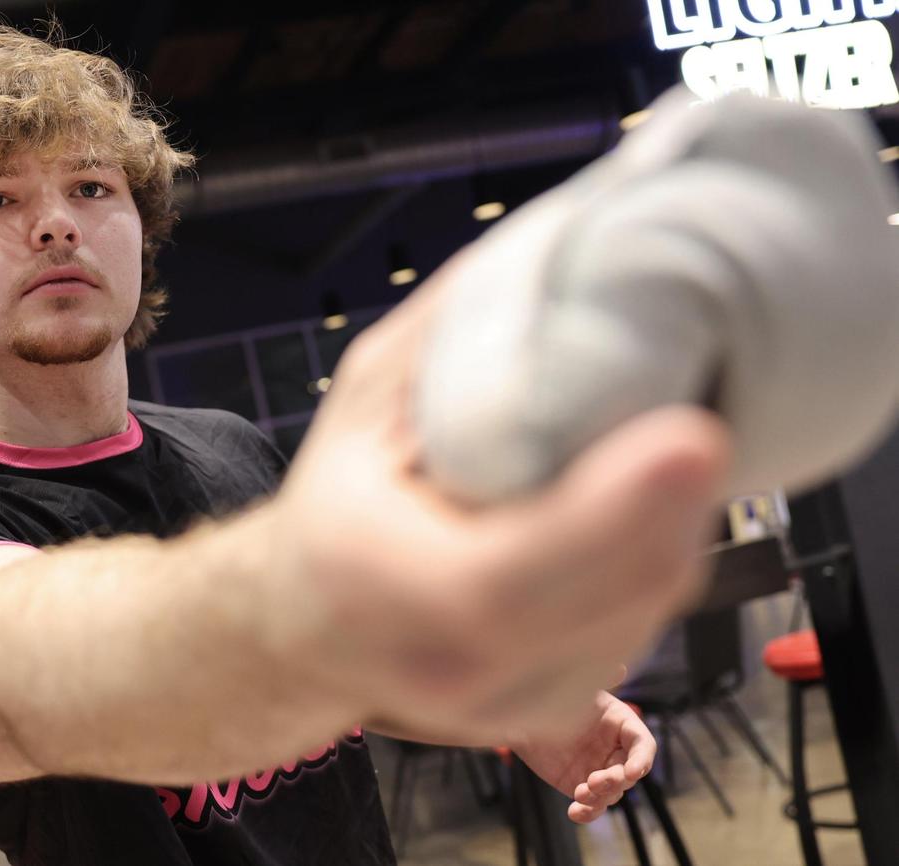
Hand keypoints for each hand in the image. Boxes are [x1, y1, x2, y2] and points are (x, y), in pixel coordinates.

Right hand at [271, 244, 731, 745]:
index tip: (693, 433)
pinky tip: (622, 519)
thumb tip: (570, 242)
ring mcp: (510, 707)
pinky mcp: (551, 713)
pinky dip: (651, 566)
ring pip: (644, 612)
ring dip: (669, 527)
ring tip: (646, 459)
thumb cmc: (336, 504)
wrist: (306, 622)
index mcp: (389, 589)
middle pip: (613, 592)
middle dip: (674, 497)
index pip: (511, 575)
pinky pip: (639, 630)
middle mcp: (454, 671)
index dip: (612, 509)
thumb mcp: (367, 397)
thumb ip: (459, 327)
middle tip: (692, 408)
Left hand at [509, 691, 654, 822]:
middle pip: (629, 773)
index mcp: (619, 723)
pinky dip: (587, 813)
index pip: (643, 745)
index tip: (633, 771)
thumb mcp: (574, 686)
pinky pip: (592, 805)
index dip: (642, 759)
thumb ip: (597, 678)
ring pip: (612, 793)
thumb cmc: (550, 693)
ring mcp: (598, 769)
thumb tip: (619, 666)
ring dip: (600, 797)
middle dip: (615, 780)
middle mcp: (614, 749)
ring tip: (580, 793)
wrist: (520, 713)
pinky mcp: (580, 784)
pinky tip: (574, 812)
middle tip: (592, 781)